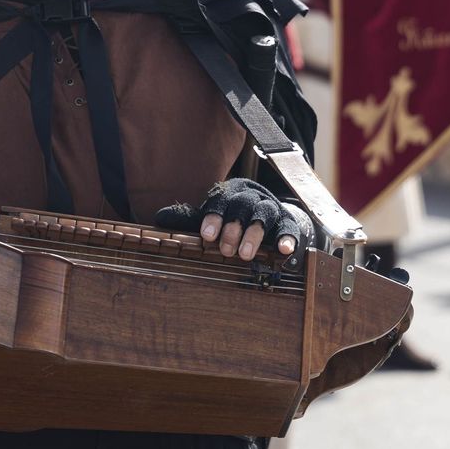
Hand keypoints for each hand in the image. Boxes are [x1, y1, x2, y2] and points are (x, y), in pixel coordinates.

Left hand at [194, 178, 312, 268]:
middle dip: (233, 228)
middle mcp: (252, 196)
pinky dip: (287, 238)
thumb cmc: (230, 218)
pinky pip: (289, 228)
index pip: (221, 199)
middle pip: (243, 205)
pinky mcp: (287, 222)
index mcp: (231, 192)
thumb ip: (188, 218)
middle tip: (226, 251)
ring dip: (254, 234)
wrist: (265, 215)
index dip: (214, 217)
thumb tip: (160, 217)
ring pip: (264, 213)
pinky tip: (283, 251)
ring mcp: (271, 208)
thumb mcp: (211, 217)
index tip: (207, 236)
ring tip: (245, 255)